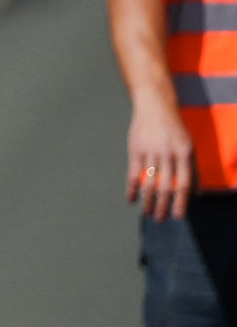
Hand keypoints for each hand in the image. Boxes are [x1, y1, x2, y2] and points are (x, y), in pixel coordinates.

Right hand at [129, 97, 195, 220]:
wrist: (155, 106)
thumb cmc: (174, 129)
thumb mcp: (188, 146)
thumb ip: (192, 169)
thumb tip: (196, 194)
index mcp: (184, 153)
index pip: (184, 183)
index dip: (181, 201)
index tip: (178, 216)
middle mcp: (168, 153)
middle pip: (165, 185)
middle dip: (162, 206)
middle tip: (160, 220)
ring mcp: (150, 151)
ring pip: (149, 182)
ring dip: (147, 200)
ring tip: (147, 214)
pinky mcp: (135, 149)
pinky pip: (134, 173)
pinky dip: (132, 188)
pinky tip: (131, 199)